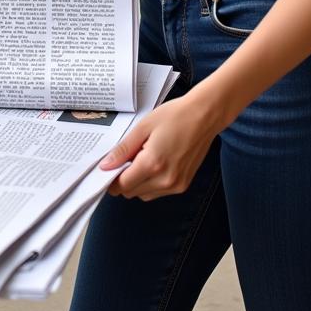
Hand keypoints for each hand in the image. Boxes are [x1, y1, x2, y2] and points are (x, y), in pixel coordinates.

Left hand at [100, 90, 222, 200]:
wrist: (205, 116)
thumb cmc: (174, 116)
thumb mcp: (143, 127)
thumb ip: (123, 149)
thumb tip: (105, 166)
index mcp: (153, 164)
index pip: (122, 185)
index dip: (111, 178)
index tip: (109, 167)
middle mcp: (165, 180)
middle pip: (131, 192)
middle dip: (124, 179)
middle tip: (128, 157)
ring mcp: (177, 185)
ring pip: (144, 195)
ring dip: (138, 182)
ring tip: (144, 157)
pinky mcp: (184, 185)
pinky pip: (159, 192)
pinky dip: (151, 183)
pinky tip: (156, 162)